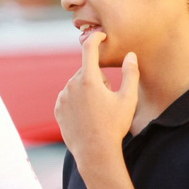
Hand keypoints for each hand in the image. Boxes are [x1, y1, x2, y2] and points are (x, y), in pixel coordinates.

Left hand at [55, 31, 138, 160]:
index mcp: (89, 80)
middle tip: (109, 99)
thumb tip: (131, 55)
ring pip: (77, 85)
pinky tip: (86, 116)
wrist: (95, 152)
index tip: (101, 35)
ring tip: (98, 111)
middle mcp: (72, 85)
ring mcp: (63, 97)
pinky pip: (69, 97)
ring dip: (87, 90)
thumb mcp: (128, 99)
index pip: (89, 49)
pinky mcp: (58, 109)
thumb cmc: (114, 126)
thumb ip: (131, 74)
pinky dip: (77, 101)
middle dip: (98, 79)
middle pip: (87, 71)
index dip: (95, 39)